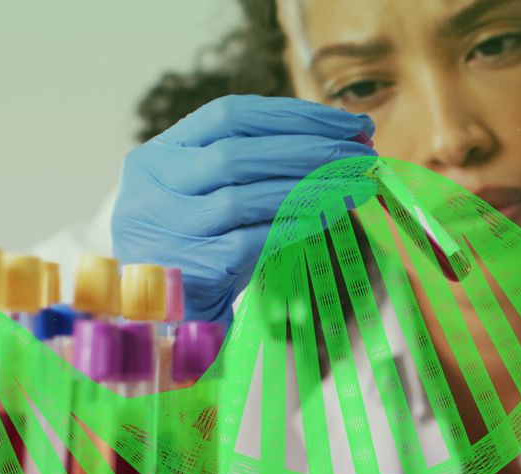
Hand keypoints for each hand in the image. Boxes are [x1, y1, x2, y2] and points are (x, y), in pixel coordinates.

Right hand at [112, 94, 376, 324]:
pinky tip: (331, 217)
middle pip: (241, 154)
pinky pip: (255, 240)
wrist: (166, 312)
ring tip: (358, 185)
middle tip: (364, 155)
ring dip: (314, 188)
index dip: (296, 114)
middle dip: (313, 149)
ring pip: (248, 197)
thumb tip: (345, 143)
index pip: (231, 115)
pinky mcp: (195, 267)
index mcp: (160, 154)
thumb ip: (260, 164)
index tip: (349, 123)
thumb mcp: (214, 192)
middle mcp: (157, 186)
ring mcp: (171, 227)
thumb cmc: (205, 242)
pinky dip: (297, 225)